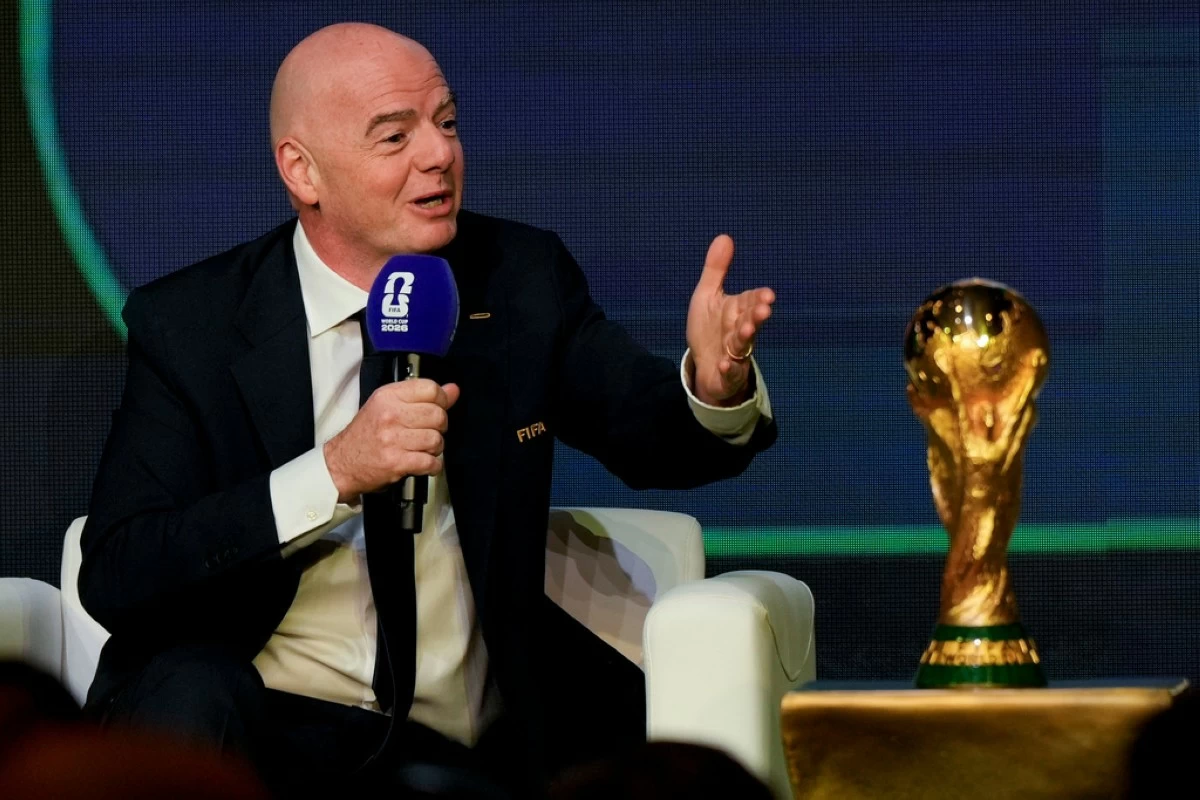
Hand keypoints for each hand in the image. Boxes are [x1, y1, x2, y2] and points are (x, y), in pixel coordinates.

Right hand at [323, 380, 459, 502]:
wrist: (342, 463)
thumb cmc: (365, 435)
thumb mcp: (388, 406)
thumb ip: (422, 397)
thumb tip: (453, 389)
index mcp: (388, 396)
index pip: (431, 388)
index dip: (441, 400)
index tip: (437, 409)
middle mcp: (390, 414)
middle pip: (438, 415)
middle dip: (439, 427)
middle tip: (427, 432)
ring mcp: (393, 439)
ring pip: (436, 440)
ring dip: (435, 448)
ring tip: (422, 449)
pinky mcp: (396, 461)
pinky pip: (431, 462)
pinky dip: (432, 466)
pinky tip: (423, 463)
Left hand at [686, 235, 774, 405]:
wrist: (704, 366)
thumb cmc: (709, 328)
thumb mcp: (707, 296)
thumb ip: (716, 270)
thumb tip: (724, 236)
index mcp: (738, 310)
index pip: (751, 301)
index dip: (758, 299)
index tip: (767, 295)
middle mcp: (740, 330)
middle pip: (751, 321)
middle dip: (756, 316)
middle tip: (763, 310)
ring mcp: (736, 353)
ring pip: (743, 345)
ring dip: (745, 338)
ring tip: (746, 330)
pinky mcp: (728, 373)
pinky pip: (730, 372)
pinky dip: (729, 368)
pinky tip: (725, 364)